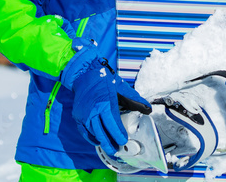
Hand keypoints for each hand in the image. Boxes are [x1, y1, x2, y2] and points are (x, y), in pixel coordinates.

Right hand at [60, 39, 150, 155]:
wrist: (84, 75)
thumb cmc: (104, 81)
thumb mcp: (121, 87)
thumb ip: (135, 99)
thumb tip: (148, 108)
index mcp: (105, 103)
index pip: (113, 123)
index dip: (118, 133)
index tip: (123, 140)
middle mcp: (93, 111)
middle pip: (102, 132)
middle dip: (110, 142)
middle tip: (116, 149)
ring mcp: (84, 115)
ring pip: (93, 133)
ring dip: (101, 141)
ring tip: (109, 147)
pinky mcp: (77, 116)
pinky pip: (84, 131)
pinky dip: (91, 137)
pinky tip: (98, 140)